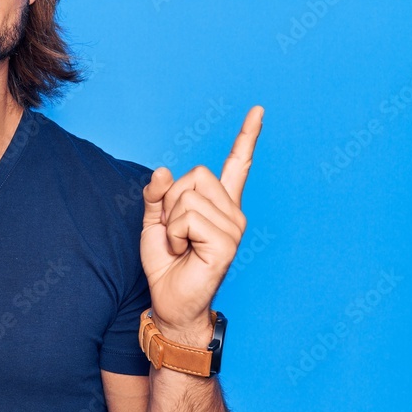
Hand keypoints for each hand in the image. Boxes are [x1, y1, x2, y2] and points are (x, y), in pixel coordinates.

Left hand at [140, 106, 263, 343]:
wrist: (170, 302)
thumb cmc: (167, 263)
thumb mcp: (154, 222)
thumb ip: (157, 195)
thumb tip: (162, 170)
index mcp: (219, 204)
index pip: (237, 164)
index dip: (247, 136)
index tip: (257, 110)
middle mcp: (232, 212)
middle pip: (195, 174)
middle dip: (171, 201)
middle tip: (176, 232)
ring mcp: (234, 227)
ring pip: (187, 196)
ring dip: (171, 222)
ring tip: (181, 245)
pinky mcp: (227, 242)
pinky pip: (188, 217)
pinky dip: (175, 234)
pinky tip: (185, 252)